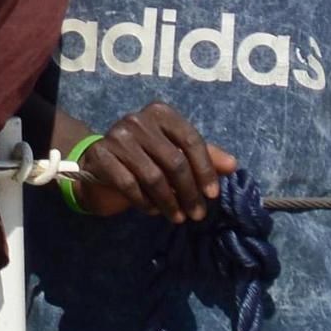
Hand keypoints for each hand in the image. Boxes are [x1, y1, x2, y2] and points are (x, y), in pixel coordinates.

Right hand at [70, 103, 236, 223]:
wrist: (98, 163)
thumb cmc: (144, 157)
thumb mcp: (175, 153)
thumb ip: (204, 156)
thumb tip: (232, 165)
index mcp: (160, 113)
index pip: (191, 140)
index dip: (205, 170)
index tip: (212, 195)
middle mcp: (138, 120)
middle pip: (174, 161)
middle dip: (189, 192)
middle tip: (197, 214)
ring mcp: (116, 136)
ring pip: (152, 176)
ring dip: (169, 203)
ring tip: (178, 217)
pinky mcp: (100, 155)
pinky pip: (129, 185)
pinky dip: (144, 202)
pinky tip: (153, 211)